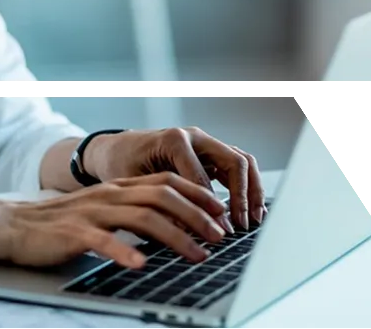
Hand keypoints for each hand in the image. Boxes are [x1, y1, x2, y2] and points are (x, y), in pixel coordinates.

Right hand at [4, 173, 227, 269]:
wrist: (12, 225)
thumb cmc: (59, 223)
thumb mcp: (101, 211)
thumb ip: (131, 212)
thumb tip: (173, 225)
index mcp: (116, 187)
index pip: (166, 182)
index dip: (198, 194)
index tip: (222, 211)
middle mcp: (108, 195)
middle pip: (162, 195)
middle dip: (197, 215)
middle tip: (220, 235)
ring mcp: (91, 212)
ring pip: (143, 217)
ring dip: (176, 236)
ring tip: (197, 254)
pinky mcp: (73, 233)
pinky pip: (103, 241)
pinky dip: (125, 251)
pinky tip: (141, 264)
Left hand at [86, 128, 265, 232]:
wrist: (115, 149)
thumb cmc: (120, 163)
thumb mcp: (134, 185)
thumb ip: (159, 203)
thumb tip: (186, 233)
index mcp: (174, 140)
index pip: (204, 177)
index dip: (212, 206)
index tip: (219, 229)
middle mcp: (194, 137)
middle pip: (234, 162)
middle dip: (242, 195)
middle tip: (242, 224)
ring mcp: (204, 143)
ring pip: (241, 161)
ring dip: (252, 190)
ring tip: (254, 218)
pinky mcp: (209, 153)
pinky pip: (236, 165)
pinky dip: (247, 186)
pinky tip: (249, 210)